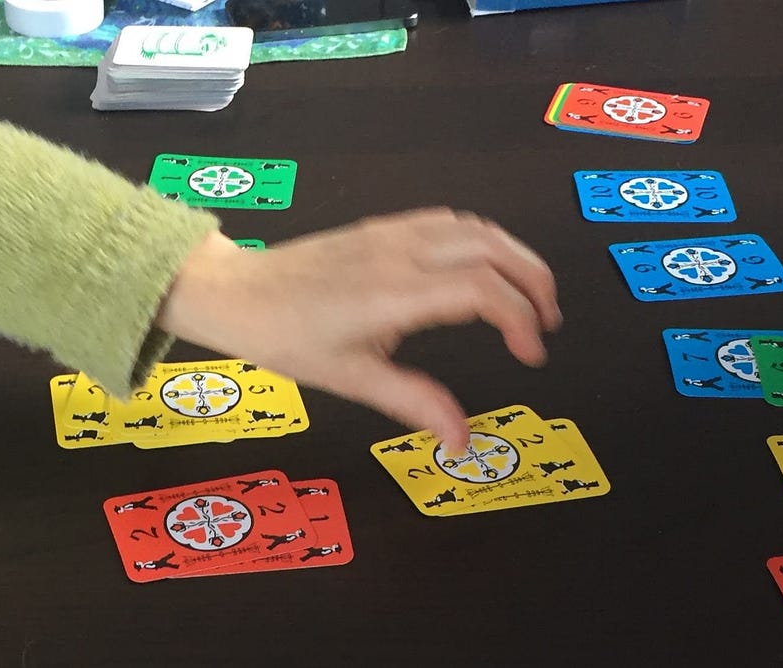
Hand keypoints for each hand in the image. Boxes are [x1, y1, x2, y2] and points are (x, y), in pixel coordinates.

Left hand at [157, 207, 561, 451]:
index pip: (483, 291)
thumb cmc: (282, 334)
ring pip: (476, 228)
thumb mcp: (349, 379)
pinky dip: (483, 242)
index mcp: (395, 292)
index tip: (530, 355)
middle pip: (494, 248)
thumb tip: (462, 441)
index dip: (521, 320)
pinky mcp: (382, 228)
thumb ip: (414, 403)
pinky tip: (485, 271)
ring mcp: (392, 234)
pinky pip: (449, 222)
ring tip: (528, 299)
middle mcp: (400, 253)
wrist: (234, 291)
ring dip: (513, 258)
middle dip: (535, 281)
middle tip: (547, 324)